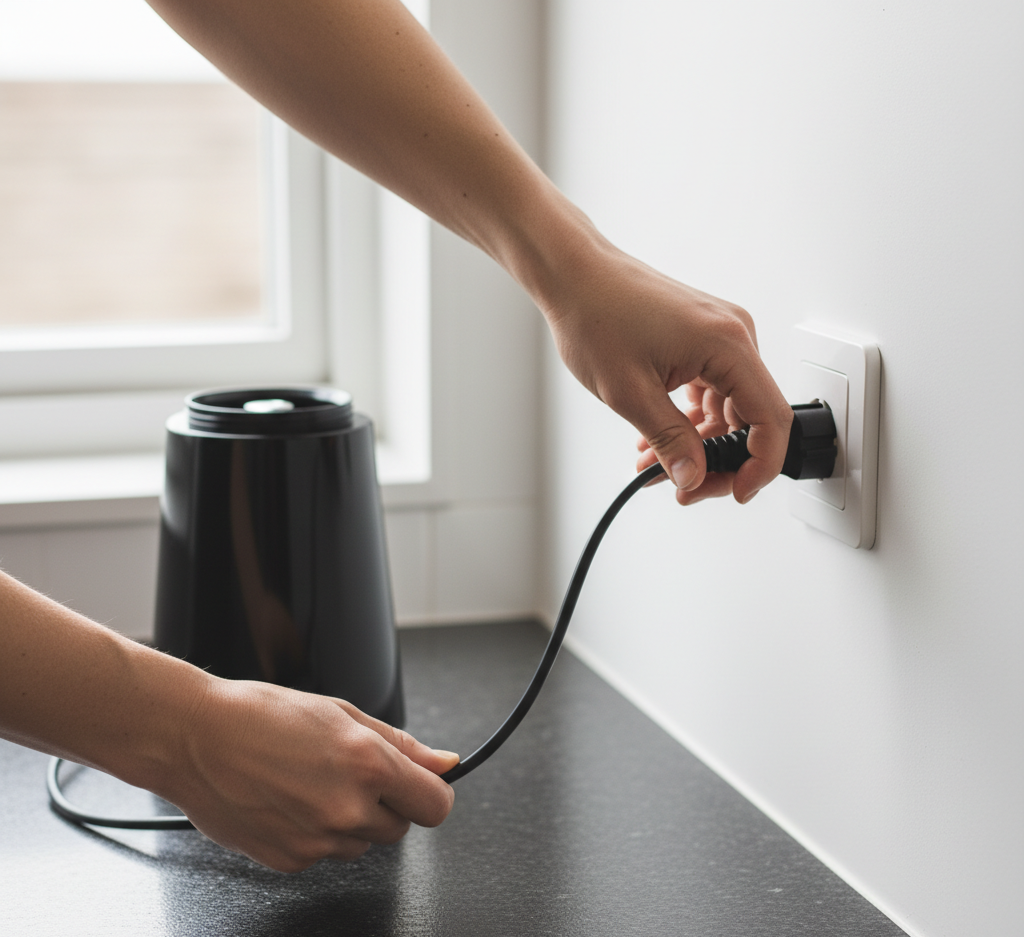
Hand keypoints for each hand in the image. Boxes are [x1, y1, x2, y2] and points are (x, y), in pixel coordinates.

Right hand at [162, 679, 456, 871]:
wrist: (194, 739)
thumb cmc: (261, 716)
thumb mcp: (341, 714)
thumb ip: (402, 745)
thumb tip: (444, 762)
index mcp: (368, 765)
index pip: (436, 805)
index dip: (431, 792)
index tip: (420, 785)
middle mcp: (348, 809)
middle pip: (400, 826)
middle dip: (385, 802)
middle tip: (346, 771)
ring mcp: (319, 841)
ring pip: (362, 842)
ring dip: (350, 819)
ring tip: (309, 781)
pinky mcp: (291, 861)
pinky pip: (324, 853)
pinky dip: (315, 833)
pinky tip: (288, 801)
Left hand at [539, 238, 792, 504]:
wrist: (574, 275)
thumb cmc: (595, 313)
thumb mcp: (630, 393)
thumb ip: (669, 440)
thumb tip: (693, 477)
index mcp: (727, 344)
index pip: (772, 417)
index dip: (762, 464)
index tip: (739, 491)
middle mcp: (732, 335)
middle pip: (750, 416)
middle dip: (719, 459)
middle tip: (684, 486)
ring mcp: (718, 335)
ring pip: (727, 408)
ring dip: (696, 442)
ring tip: (656, 465)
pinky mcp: (701, 338)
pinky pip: (710, 390)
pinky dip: (688, 419)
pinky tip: (657, 439)